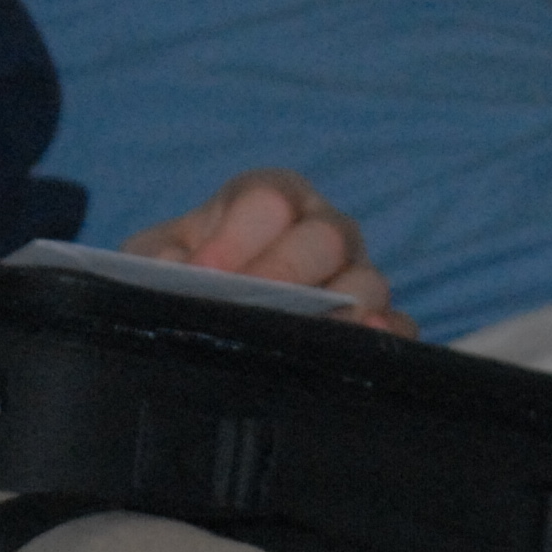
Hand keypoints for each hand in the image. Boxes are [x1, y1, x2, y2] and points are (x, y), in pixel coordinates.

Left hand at [124, 170, 412, 335]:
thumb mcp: (153, 260)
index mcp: (268, 199)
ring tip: (306, 340)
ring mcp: (356, 276)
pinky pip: (397, 328)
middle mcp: (320, 228)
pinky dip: (384, 339)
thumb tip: (176, 267)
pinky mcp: (378, 323)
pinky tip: (358, 352)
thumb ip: (154, 258)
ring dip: (338, 311)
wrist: (207, 317)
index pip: (269, 198)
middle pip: (325, 236)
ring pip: (367, 281)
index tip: (205, 273)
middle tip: (252, 307)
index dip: (238, 236)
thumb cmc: (185, 276)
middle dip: (286, 272)